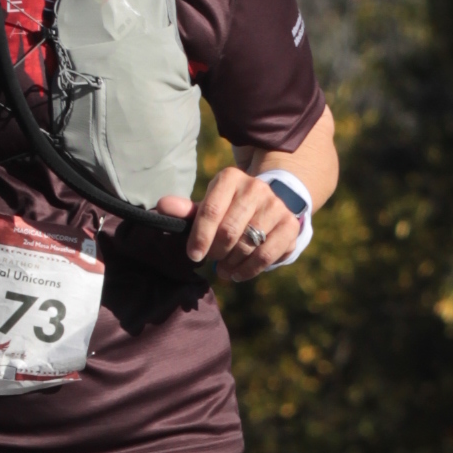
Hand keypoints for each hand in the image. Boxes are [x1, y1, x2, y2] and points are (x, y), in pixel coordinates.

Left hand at [161, 166, 305, 281]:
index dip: (200, 237)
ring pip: (247, 245)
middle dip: (216, 252)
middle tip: (212, 260)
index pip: (211, 211)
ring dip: (232, 263)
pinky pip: (266, 255)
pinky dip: (249, 270)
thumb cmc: (229, 210)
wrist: (268, 208)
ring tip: (224, 269)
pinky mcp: (290, 224)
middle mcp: (255, 187)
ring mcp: (276, 205)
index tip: (193, 256)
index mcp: (230, 178)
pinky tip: (239, 273)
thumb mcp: (208, 207)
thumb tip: (162, 206)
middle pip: (229, 231)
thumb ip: (186, 211)